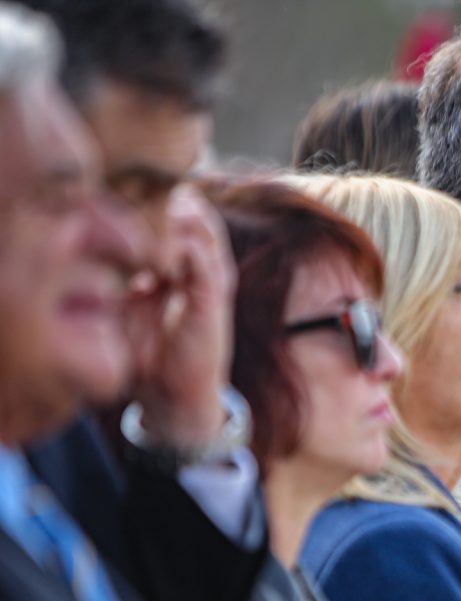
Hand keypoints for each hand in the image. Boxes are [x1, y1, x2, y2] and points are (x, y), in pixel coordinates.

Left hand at [126, 184, 236, 447]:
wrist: (172, 398)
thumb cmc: (151, 358)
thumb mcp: (129, 311)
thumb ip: (123, 285)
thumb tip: (98, 258)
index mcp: (186, 285)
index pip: (187, 243)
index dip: (180, 220)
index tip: (169, 196)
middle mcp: (203, 288)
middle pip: (205, 241)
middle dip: (194, 216)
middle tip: (182, 192)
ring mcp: (211, 300)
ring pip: (213, 254)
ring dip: (203, 229)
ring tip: (190, 205)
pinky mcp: (213, 315)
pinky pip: (212, 280)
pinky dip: (202, 259)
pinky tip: (189, 242)